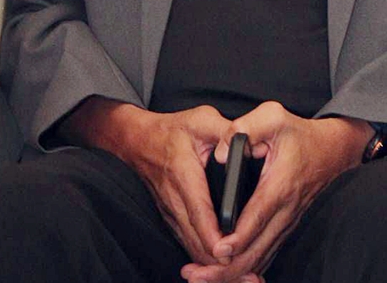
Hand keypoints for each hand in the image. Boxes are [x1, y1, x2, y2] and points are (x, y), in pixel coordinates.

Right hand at [60, 97, 231, 265]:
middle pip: (196, 239)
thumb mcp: (202, 119)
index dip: (213, 235)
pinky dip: (205, 258)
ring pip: (191, 247)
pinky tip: (224, 267)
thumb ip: (225, 130)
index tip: (229, 251)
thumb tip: (246, 144)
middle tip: (247, 274)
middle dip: (219, 260)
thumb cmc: (174, 129)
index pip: (199, 212)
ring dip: (213, 264)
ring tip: (242, 276)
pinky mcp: (172, 219)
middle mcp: (175, 200)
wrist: (139, 141)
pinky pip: (188, 243)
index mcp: (184, 174)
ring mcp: (171, 213)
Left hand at [180, 102, 371, 282]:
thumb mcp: (273, 116)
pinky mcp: (284, 227)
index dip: (237, 238)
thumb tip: (220, 153)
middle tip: (195, 276)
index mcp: (280, 184)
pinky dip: (244, 268)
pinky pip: (265, 254)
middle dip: (225, 268)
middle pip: (255, 250)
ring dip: (231, 273)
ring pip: (260, 258)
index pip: (257, 218)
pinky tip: (224, 274)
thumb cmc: (298, 133)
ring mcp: (286, 222)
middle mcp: (285, 210)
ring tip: (200, 278)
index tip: (216, 250)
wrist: (331, 150)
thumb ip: (244, 128)